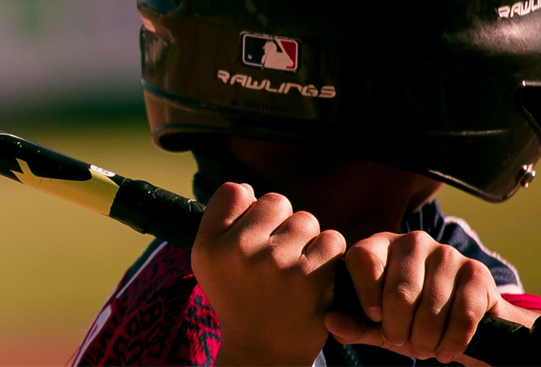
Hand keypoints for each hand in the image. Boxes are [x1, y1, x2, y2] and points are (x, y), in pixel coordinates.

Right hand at [192, 182, 347, 365]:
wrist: (264, 350)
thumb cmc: (239, 299)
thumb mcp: (209, 262)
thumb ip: (220, 219)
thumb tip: (248, 189)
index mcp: (209, 246)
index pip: (235, 192)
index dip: (249, 211)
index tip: (250, 237)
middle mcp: (239, 250)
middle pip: (276, 202)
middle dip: (281, 225)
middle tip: (274, 260)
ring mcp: (277, 262)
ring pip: (306, 220)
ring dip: (306, 241)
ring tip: (293, 271)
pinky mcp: (311, 275)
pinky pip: (331, 240)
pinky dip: (327, 256)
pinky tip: (313, 278)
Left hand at [325, 231, 499, 363]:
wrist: (460, 323)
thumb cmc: (408, 319)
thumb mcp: (376, 325)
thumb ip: (353, 324)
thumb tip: (330, 321)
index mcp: (380, 246)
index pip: (363, 258)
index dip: (366, 295)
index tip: (375, 318)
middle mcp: (413, 242)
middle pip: (399, 293)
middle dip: (399, 330)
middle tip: (403, 342)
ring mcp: (447, 253)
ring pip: (431, 308)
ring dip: (426, 340)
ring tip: (423, 347)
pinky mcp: (476, 272)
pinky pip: (462, 315)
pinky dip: (452, 342)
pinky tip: (445, 349)